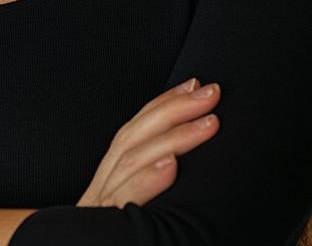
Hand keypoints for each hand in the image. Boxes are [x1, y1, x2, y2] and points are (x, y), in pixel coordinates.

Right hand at [77, 78, 219, 208]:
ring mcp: (99, 210)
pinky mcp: (103, 229)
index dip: (163, 103)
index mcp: (109, 183)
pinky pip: (123, 202)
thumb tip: (185, 160)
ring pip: (130, 162)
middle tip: (212, 93)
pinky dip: (146, 181)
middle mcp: (101, 191)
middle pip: (132, 137)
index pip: (135, 131)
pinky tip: (170, 165)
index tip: (194, 83)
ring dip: (172, 139)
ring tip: (206, 123)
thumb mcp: (134, 212)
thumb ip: (151, 184)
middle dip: (174, 110)